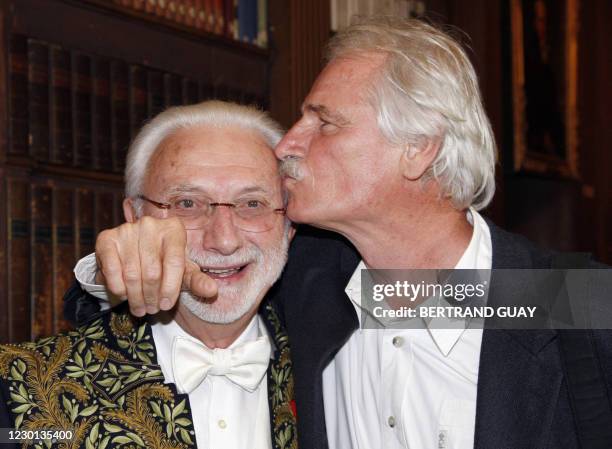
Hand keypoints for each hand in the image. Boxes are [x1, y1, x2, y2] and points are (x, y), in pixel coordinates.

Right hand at [94, 216, 217, 315]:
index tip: (167, 305)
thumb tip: (212, 291)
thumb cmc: (164, 263)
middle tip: (152, 310)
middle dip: (152, 297)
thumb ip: (197, 281)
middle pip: (152, 271)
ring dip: (136, 297)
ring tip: (140, 308)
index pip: (175, 263)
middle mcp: (150, 224)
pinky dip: (118, 288)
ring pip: (132, 274)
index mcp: (174, 229)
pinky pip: (112, 271)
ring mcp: (127, 229)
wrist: (133, 254)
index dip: (171, 289)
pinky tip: (124, 296)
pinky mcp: (107, 238)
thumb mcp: (182, 271)